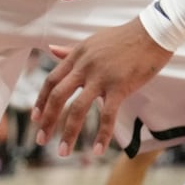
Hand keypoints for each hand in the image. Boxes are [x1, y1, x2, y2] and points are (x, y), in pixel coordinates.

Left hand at [33, 18, 171, 155]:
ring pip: (77, 108)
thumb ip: (70, 51)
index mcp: (75, 58)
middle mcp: (83, 68)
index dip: (40, 100)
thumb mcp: (91, 42)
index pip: (50, 81)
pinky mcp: (119, 87)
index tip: (34, 118)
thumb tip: (52, 49)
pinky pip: (107, 114)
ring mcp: (100, 78)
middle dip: (46, 120)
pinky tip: (97, 149)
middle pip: (57, 97)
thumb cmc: (122, 38)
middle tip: (40, 139)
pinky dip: (101, 133)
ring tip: (63, 151)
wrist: (151, 33)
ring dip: (68, 132)